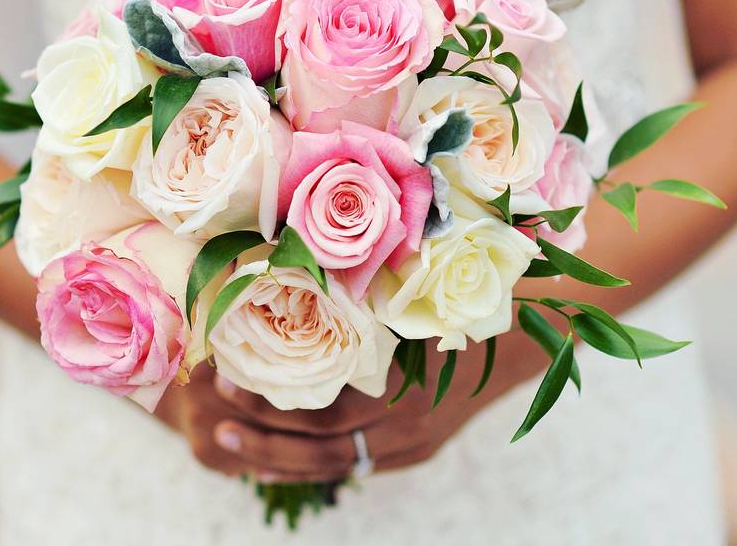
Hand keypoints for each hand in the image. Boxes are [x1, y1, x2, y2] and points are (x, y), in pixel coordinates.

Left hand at [154, 331, 548, 481]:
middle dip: (264, 434)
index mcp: (404, 380)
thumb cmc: (460, 302)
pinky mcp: (413, 452)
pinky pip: (353, 467)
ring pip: (334, 464)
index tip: (227, 378)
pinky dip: (310, 468)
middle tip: (214, 421)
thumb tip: (289, 268)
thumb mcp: (413, 292)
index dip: (271, 398)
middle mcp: (407, 422)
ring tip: (230, 447)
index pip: (322, 404)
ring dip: (279, 458)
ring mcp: (412, 443)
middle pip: (322, 442)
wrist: (522, 339)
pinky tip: (273, 465)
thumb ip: (362, 294)